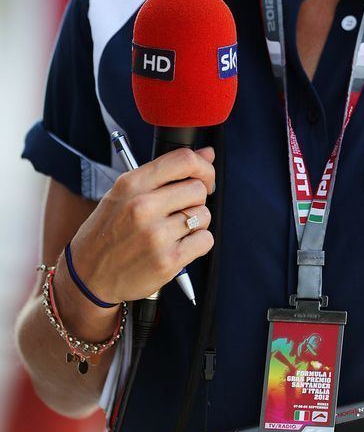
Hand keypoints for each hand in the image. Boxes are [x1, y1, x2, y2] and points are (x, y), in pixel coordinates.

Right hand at [66, 146, 215, 302]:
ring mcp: (156, 235)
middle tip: (180, 210)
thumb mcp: (124, 194)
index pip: (183, 160)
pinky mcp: (167, 261)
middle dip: (196, 199)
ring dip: (196, 223)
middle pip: (198, 189)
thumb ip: (165, 172)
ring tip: (174, 230)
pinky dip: (198, 243)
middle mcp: (143, 207)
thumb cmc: (108, 231)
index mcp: (131, 184)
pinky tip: (179, 245)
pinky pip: (205, 240)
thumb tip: (207, 154)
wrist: (87, 277)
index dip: (203, 166)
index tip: (204, 177)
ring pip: (203, 215)